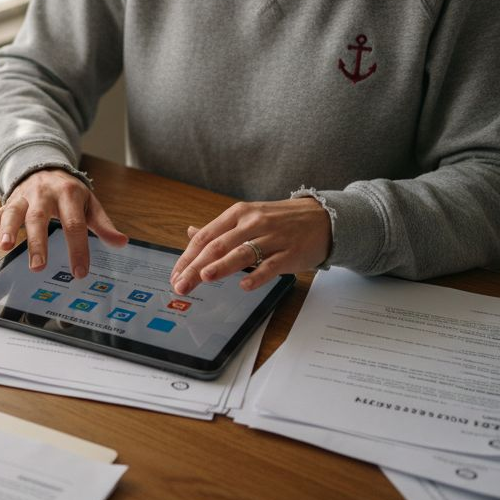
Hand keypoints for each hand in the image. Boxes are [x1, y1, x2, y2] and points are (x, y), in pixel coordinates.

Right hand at [0, 169, 127, 277]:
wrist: (45, 167)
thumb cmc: (69, 192)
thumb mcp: (89, 204)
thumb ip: (103, 225)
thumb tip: (121, 243)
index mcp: (68, 194)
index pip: (74, 224)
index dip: (77, 249)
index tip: (80, 272)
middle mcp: (43, 194)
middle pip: (39, 219)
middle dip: (37, 242)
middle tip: (38, 266)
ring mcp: (23, 198)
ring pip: (12, 212)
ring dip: (6, 230)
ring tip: (3, 247)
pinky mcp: (8, 202)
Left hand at [169, 198, 329, 293]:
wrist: (323, 217)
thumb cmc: (281, 220)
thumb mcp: (248, 216)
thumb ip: (220, 228)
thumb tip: (191, 233)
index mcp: (238, 213)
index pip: (206, 236)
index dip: (187, 256)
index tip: (175, 274)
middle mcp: (253, 223)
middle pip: (218, 246)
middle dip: (196, 267)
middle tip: (181, 284)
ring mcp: (272, 238)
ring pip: (242, 252)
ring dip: (221, 266)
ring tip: (204, 277)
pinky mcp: (290, 253)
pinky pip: (270, 265)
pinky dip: (256, 275)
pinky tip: (244, 285)